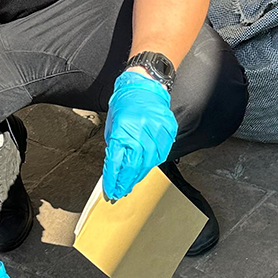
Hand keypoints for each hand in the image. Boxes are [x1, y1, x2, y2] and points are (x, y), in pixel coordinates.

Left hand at [103, 70, 177, 199]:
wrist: (144, 86)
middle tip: (121, 191)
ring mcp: (156, 131)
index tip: (110, 191)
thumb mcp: (113, 125)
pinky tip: (146, 167)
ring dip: (139, 175)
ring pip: (149, 162)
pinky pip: (161, 153)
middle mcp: (140, 131)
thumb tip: (115, 169)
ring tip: (132, 181)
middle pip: (134, 166)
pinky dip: (153, 162)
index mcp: (122, 129)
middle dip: (126, 182)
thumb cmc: (125, 104)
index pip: (116, 162)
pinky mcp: (167, 131)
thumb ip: (115, 147)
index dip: (113, 180)